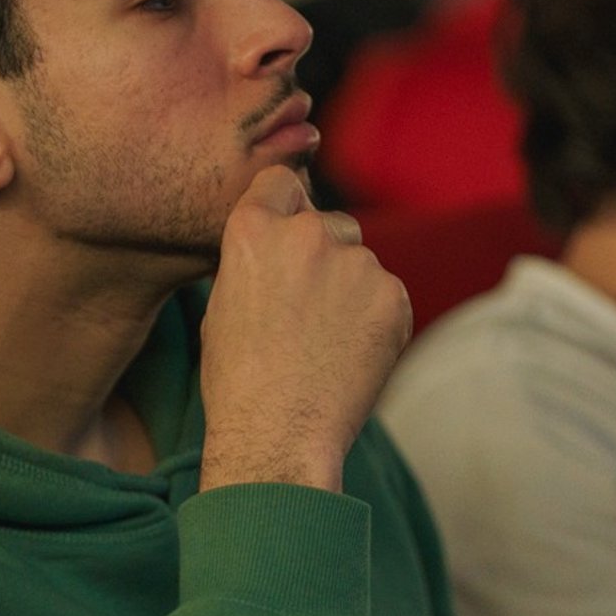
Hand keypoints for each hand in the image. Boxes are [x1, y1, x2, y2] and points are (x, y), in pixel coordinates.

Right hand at [199, 167, 411, 492]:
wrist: (279, 434)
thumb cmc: (237, 379)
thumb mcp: (222, 303)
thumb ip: (255, 259)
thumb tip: (280, 245)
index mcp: (253, 230)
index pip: (280, 181)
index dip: (284, 206)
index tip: (287, 230)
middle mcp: (307, 233)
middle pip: (327, 222)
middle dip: (321, 253)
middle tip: (305, 308)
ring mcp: (355, 263)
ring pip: (359, 260)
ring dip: (348, 287)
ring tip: (325, 341)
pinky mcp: (393, 295)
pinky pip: (386, 292)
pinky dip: (374, 316)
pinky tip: (349, 353)